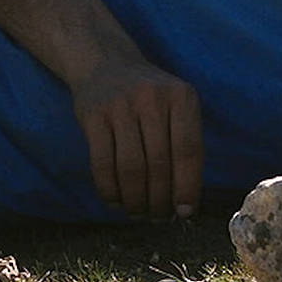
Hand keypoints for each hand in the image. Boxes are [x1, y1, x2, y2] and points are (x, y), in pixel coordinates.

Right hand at [70, 58, 203, 219]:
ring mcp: (120, 106)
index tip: (184, 212)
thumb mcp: (176, 106)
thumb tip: (185, 202)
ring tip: (138, 213)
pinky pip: (102, 164)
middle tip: (158, 217)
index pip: (189, 151)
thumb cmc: (149, 97)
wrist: (105, 63)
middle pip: (159, 164)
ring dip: (135, 200)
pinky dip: (110, 190)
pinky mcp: (93, 116)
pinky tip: (116, 201)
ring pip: (131, 168)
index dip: (188, 186)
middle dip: (160, 200)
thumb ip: (184, 144)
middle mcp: (152, 99)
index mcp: (182, 97)